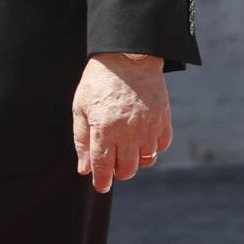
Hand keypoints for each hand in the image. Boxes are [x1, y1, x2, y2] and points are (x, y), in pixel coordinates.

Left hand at [71, 54, 171, 193]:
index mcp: (104, 128)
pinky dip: (152, 148)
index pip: (104, 166)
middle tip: (112, 162)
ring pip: (146, 161)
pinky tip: (142, 137)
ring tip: (127, 147)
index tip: (101, 186)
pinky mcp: (163, 119)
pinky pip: (161, 146)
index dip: (101, 181)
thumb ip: (82, 140)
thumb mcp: (81, 107)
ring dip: (135, 160)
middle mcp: (128, 131)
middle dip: (118, 172)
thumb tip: (85, 170)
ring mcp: (148, 126)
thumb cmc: (98, 82)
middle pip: (127, 169)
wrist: (126, 56)